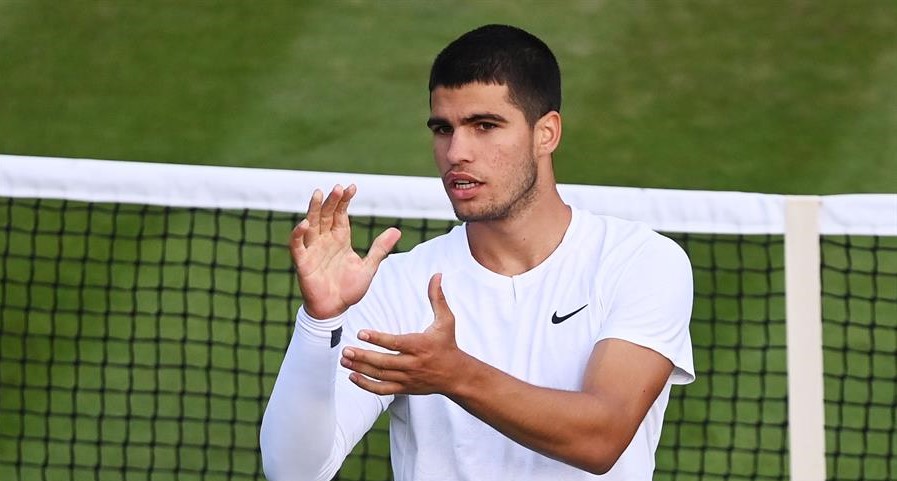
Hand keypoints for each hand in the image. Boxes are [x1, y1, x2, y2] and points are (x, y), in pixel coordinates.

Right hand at [290, 184, 400, 318]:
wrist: (335, 310)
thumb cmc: (349, 289)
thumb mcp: (368, 267)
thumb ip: (380, 249)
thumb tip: (397, 230)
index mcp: (340, 239)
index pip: (341, 215)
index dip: (345, 201)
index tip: (352, 187)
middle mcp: (325, 241)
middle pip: (327, 215)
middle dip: (332, 201)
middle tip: (337, 188)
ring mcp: (313, 250)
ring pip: (312, 225)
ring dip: (314, 210)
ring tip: (319, 194)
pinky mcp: (303, 262)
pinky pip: (298, 246)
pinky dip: (298, 235)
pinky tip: (304, 224)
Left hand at [340, 273, 468, 395]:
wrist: (456, 375)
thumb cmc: (448, 344)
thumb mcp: (446, 320)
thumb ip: (437, 297)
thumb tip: (436, 275)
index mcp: (421, 345)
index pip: (396, 343)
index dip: (378, 339)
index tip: (361, 333)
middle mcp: (413, 363)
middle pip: (384, 362)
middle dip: (363, 356)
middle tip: (345, 350)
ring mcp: (408, 378)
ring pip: (380, 376)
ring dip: (360, 368)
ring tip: (344, 360)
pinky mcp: (404, 388)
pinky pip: (383, 390)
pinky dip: (366, 385)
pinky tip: (352, 377)